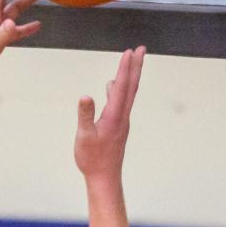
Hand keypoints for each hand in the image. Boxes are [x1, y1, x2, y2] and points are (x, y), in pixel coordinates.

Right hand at [75, 47, 145, 180]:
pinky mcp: (118, 125)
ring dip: (130, 76)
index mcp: (114, 116)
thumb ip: (85, 115)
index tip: (129, 52)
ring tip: (132, 61)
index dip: (124, 68)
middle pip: (131, 86)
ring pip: (128, 93)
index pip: (121, 87)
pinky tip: (112, 87)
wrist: (105, 177)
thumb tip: (85, 96)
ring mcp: (122, 120)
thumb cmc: (93, 159)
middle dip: (135, 66)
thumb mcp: (84, 137)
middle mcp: (122, 116)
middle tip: (141, 49)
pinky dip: (120, 89)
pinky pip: (122, 101)